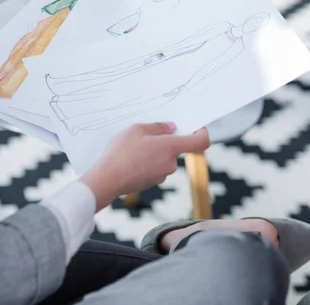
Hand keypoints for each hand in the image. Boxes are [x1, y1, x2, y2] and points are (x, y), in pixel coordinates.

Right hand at [80, 123, 209, 210]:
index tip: (196, 127)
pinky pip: (154, 167)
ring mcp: (161, 175)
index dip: (202, 133)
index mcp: (171, 148)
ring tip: (133, 147)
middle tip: (146, 133)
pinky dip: (147, 162)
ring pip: (163, 158)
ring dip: (154, 151)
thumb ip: (158, 127)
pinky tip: (130, 158)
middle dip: (165, 140)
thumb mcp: (137, 130)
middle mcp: (170, 163)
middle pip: (176, 148)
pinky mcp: (151, 182)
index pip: (200, 142)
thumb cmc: (121, 152)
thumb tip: (171, 129)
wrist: (107, 179)